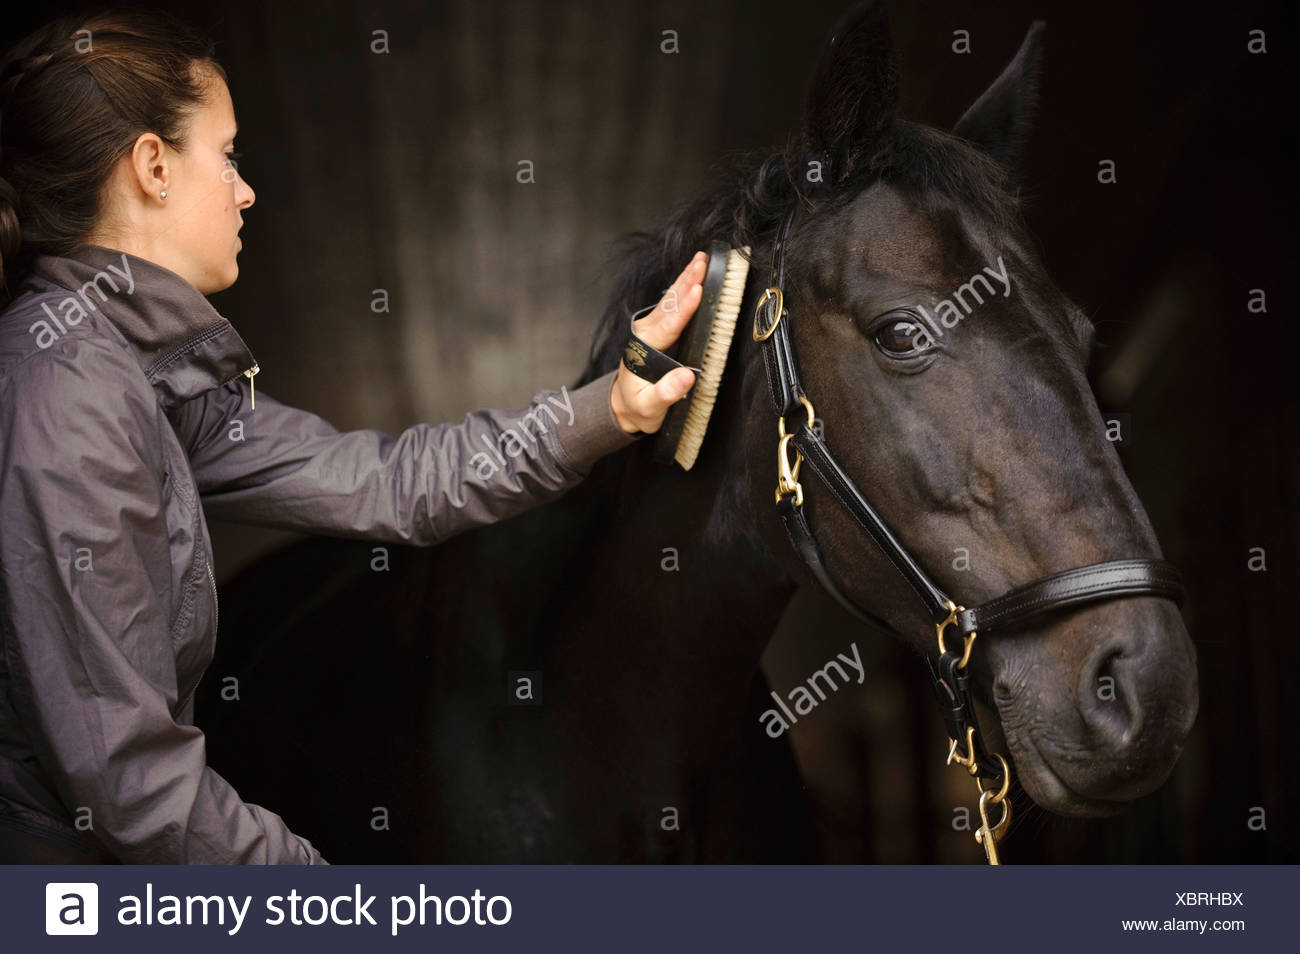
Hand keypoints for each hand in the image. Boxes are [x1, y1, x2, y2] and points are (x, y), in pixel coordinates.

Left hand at [610, 251, 705, 433]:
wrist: (624, 407)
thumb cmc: (638, 407)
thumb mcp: (650, 407)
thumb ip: (665, 393)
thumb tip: (686, 378)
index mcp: (644, 349)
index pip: (668, 325)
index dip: (684, 307)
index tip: (698, 290)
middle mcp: (646, 333)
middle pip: (669, 304)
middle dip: (687, 281)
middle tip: (703, 261)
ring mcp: (651, 329)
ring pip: (670, 299)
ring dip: (686, 278)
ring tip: (701, 259)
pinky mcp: (658, 329)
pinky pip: (672, 304)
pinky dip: (683, 287)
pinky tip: (693, 274)